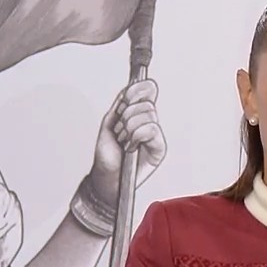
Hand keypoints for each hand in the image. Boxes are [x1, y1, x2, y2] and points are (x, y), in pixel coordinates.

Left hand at [88, 76, 165, 198]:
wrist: (107, 176)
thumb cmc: (107, 156)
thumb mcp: (108, 124)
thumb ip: (119, 105)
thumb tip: (128, 89)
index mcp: (137, 114)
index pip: (147, 92)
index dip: (138, 90)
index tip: (127, 97)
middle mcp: (148, 122)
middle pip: (146, 103)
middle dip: (127, 116)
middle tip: (120, 131)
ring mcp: (154, 135)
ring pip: (149, 116)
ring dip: (130, 129)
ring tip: (124, 141)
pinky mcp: (159, 147)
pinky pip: (152, 130)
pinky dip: (137, 136)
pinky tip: (131, 147)